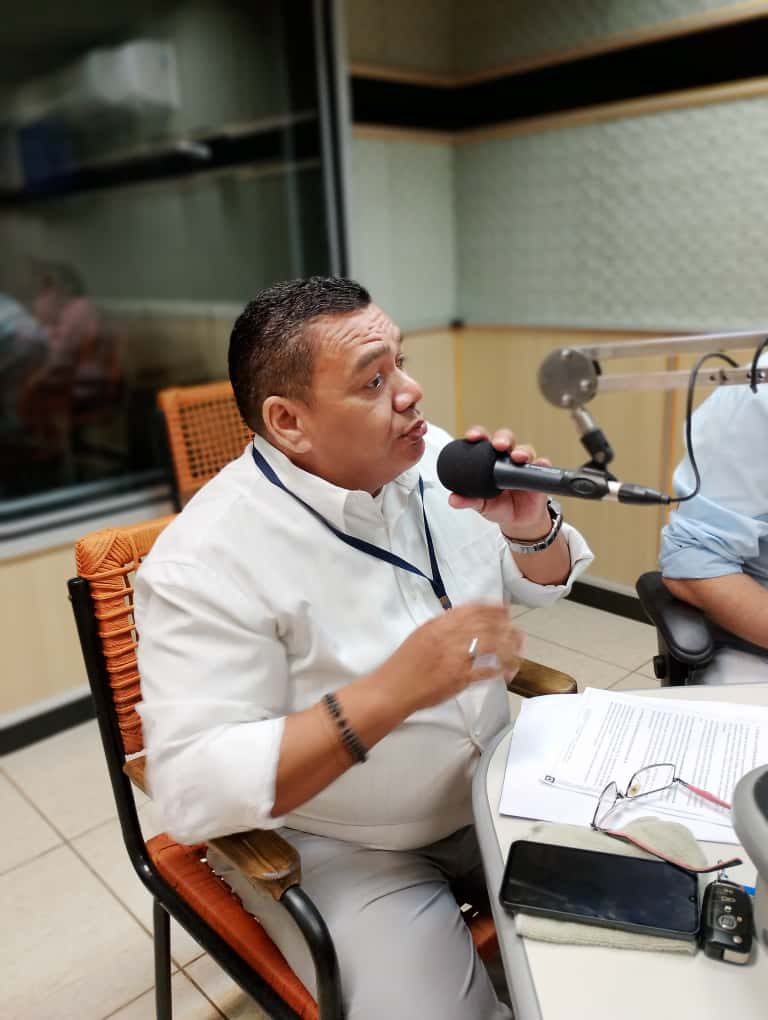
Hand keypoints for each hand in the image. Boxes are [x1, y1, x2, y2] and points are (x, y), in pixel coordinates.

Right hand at [378, 603, 524, 715]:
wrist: (394, 688)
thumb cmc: (405, 662)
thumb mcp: (421, 634)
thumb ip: (442, 625)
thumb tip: (462, 617)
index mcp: (439, 625)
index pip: (472, 610)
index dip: (492, 608)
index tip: (505, 608)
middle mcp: (449, 638)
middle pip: (486, 626)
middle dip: (505, 626)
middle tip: (516, 629)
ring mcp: (456, 659)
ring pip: (491, 646)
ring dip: (508, 647)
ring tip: (518, 650)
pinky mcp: (459, 679)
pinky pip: (484, 672)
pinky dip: (497, 670)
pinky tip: (506, 671)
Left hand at [447, 426, 552, 539]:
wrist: (518, 522)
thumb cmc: (498, 505)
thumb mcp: (480, 504)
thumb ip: (468, 500)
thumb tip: (453, 499)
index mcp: (488, 459)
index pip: (483, 441)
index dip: (478, 434)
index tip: (472, 436)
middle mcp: (506, 458)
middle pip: (506, 439)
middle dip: (502, 438)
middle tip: (498, 445)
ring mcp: (523, 465)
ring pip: (525, 450)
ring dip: (522, 451)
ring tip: (518, 457)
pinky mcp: (538, 474)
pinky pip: (542, 465)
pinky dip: (542, 463)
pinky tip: (541, 464)